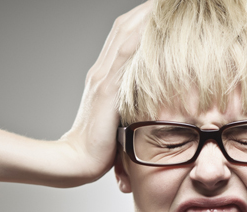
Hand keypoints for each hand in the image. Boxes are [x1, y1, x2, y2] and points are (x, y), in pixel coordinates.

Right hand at [59, 1, 152, 181]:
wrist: (77, 161)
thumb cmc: (101, 146)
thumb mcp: (120, 119)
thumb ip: (131, 106)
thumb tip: (153, 105)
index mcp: (106, 76)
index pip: (125, 37)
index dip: (142, 19)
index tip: (162, 9)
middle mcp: (103, 71)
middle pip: (125, 27)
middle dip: (147, 10)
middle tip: (169, 0)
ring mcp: (103, 77)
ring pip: (125, 34)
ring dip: (145, 14)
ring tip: (165, 2)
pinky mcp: (106, 90)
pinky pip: (124, 55)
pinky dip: (138, 35)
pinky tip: (152, 21)